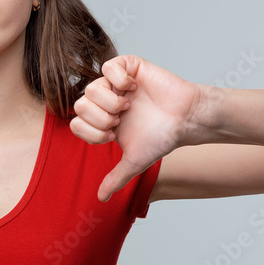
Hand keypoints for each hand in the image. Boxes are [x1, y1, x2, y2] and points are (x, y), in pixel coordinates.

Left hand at [70, 55, 207, 201]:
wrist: (186, 119)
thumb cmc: (163, 137)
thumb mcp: (135, 161)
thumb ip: (116, 177)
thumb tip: (101, 198)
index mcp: (102, 120)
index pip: (76, 123)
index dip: (92, 132)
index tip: (113, 135)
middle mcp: (106, 100)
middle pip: (79, 105)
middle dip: (99, 118)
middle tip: (119, 121)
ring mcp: (116, 83)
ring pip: (91, 87)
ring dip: (109, 101)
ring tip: (128, 106)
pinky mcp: (130, 67)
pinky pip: (108, 66)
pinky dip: (118, 78)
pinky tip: (133, 87)